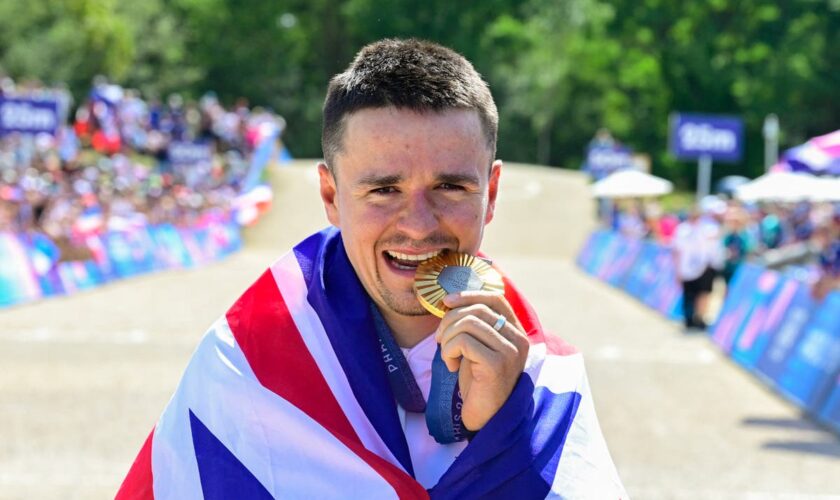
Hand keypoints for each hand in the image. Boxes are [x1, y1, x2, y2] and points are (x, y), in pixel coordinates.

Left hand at [435, 291, 529, 431]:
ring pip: (468, 323)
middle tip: (440, 339)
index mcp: (516, 332)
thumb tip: (451, 301)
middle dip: (450, 320)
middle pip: (477, 310)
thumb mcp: (477, 346)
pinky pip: (463, 342)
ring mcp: (510, 351)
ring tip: (447, 354)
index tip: (446, 302)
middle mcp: (519, 339)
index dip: (469, 294)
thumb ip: (474, 325)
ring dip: (448, 337)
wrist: (484, 417)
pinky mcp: (497, 364)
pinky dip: (449, 351)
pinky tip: (452, 367)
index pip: (496, 299)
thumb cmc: (477, 382)